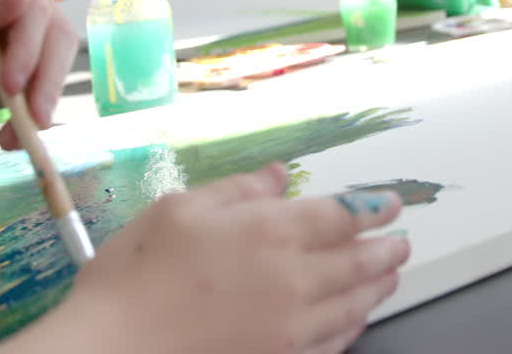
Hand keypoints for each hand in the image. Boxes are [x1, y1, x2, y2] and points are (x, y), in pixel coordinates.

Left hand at [0, 0, 77, 149]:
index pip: (32, 4)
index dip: (29, 44)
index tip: (11, 82)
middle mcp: (24, 0)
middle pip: (56, 34)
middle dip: (45, 79)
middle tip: (30, 117)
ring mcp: (34, 34)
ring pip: (60, 62)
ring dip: (45, 101)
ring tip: (20, 135)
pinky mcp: (36, 66)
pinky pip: (49, 88)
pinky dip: (34, 117)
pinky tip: (13, 137)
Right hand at [19, 164, 410, 353]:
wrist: (110, 350)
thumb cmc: (135, 274)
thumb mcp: (179, 209)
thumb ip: (238, 191)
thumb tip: (279, 175)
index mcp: (270, 232)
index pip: (342, 215)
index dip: (372, 206)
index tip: (391, 203)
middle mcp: (292, 280)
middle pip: (358, 262)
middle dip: (385, 249)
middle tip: (401, 242)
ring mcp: (290, 328)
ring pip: (353, 305)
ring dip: (377, 287)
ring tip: (389, 277)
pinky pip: (333, 344)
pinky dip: (352, 327)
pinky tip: (354, 321)